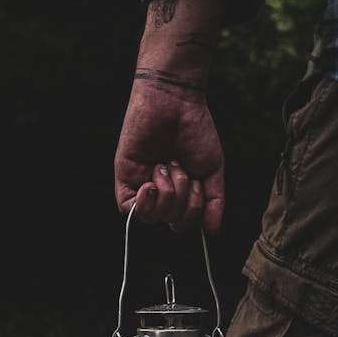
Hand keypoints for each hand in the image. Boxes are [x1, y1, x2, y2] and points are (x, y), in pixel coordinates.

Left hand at [114, 78, 224, 233]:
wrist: (176, 103)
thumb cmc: (195, 131)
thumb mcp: (212, 171)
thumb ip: (213, 203)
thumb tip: (212, 233)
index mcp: (179, 193)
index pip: (182, 223)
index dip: (193, 214)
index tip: (198, 185)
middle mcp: (160, 192)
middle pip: (169, 221)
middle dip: (183, 198)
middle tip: (181, 167)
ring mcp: (141, 186)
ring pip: (152, 217)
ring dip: (167, 193)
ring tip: (166, 165)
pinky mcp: (124, 178)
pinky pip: (129, 209)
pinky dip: (144, 202)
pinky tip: (150, 183)